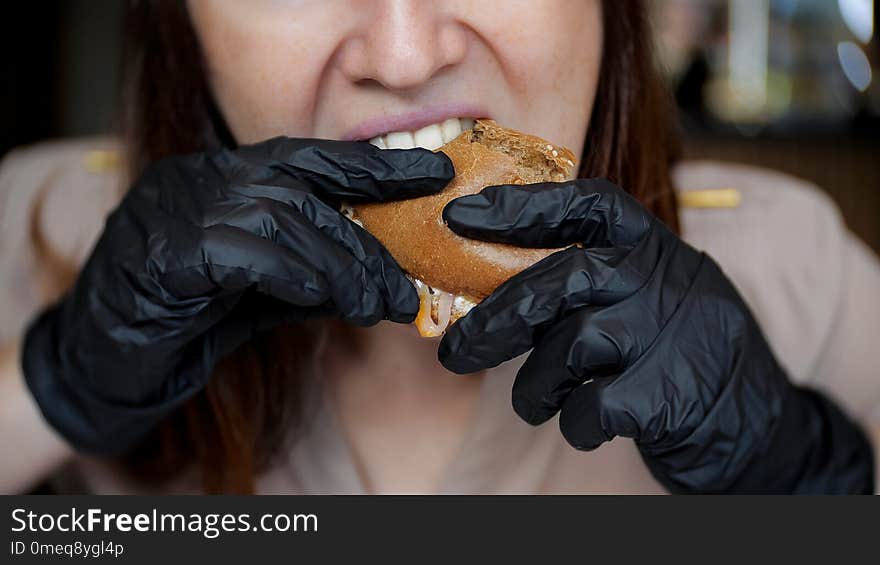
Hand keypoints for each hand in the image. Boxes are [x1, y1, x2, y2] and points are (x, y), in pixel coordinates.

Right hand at [22, 137, 452, 452]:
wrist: (105, 367)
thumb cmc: (188, 325)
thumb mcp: (266, 296)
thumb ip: (314, 277)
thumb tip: (380, 279)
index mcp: (225, 176)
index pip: (309, 158)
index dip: (373, 165)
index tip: (434, 174)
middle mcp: (198, 177)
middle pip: (302, 190)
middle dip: (365, 240)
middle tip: (405, 286)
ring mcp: (173, 205)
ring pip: (280, 217)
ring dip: (340, 264)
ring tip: (379, 304)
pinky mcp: (158, 248)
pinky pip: (243, 251)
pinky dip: (293, 274)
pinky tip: (324, 300)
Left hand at [440, 179, 873, 492]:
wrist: (764, 432)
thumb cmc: (682, 360)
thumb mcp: (653, 301)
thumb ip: (597, 286)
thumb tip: (498, 291)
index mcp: (658, 250)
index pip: (591, 203)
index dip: (525, 203)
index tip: (464, 213)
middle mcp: (667, 280)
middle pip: (565, 278)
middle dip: (499, 317)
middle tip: (455, 352)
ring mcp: (673, 334)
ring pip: (571, 344)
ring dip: (536, 385)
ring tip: (533, 404)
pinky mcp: (672, 394)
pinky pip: (592, 403)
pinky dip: (573, 422)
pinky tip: (583, 427)